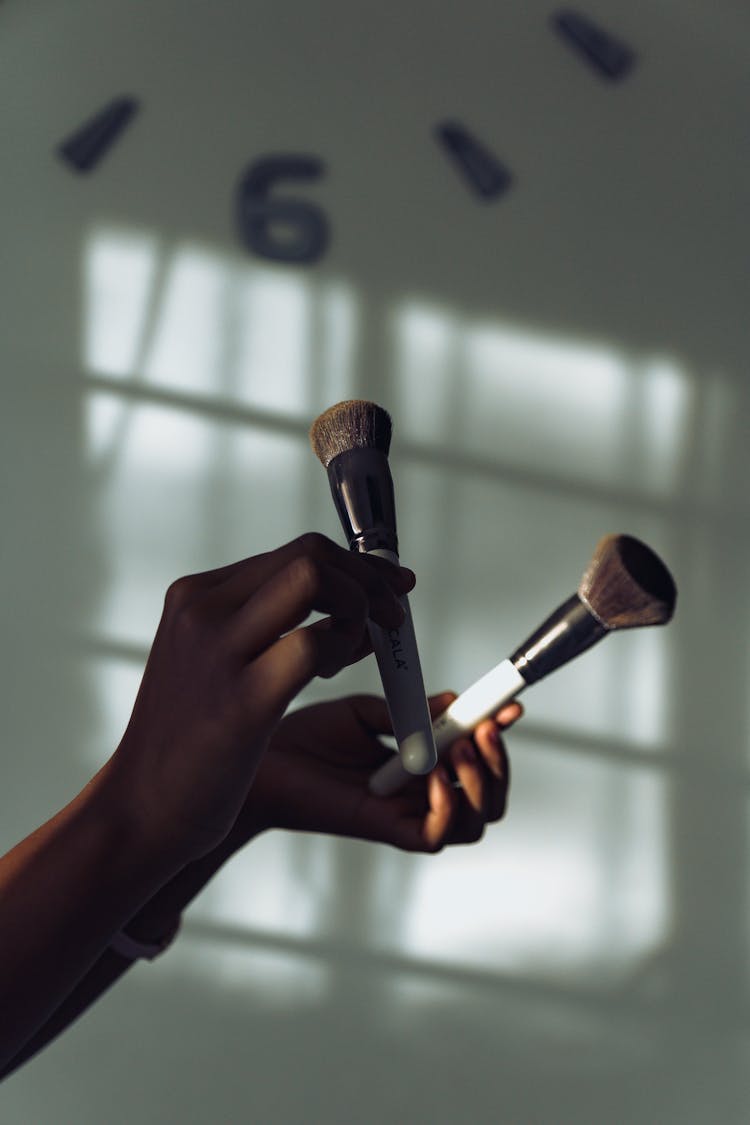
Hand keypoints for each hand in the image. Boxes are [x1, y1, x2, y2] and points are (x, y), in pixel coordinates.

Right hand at [105, 533, 414, 865]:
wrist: (141, 807)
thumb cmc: (191, 740)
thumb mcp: (217, 663)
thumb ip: (273, 626)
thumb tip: (358, 604)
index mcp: (196, 596)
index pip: (295, 552)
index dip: (355, 566)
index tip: (389, 587)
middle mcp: (202, 610)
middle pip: (310, 554)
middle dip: (369, 579)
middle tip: (393, 616)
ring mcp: (218, 651)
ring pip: (315, 580)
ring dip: (362, 606)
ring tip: (361, 647)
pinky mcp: (241, 700)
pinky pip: (314, 643)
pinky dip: (345, 647)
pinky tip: (338, 669)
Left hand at [236, 691, 522, 852]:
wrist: (261, 761)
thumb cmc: (306, 739)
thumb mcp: (366, 714)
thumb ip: (410, 712)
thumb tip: (453, 701)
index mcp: (420, 766)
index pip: (477, 758)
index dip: (500, 734)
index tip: (512, 704)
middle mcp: (420, 795)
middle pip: (489, 798)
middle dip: (500, 762)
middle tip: (488, 728)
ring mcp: (406, 817)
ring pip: (475, 821)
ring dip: (480, 783)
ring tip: (463, 749)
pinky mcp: (386, 833)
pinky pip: (436, 836)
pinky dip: (446, 806)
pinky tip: (432, 777)